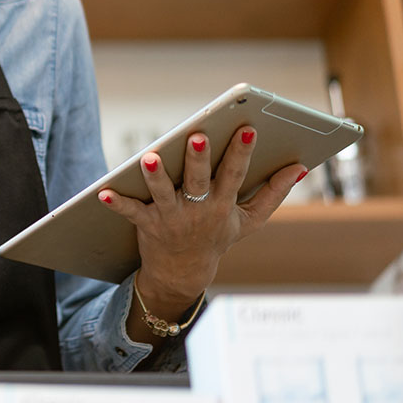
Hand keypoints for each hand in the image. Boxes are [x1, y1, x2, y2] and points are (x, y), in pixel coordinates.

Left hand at [98, 127, 308, 314]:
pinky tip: (102, 192)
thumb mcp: (250, 220)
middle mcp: (198, 210)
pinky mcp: (147, 224)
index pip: (234, 175)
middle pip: (198, 181)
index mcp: (223, 204)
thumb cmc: (217, 236)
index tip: (246, 130)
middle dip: (198, 159)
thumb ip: (274, 194)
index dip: (241, 153)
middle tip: (196, 136)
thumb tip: (300, 167)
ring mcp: (171, 218)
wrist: (184, 272)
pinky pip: (131, 212)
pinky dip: (117, 203)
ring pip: (163, 194)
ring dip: (156, 177)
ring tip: (149, 157)